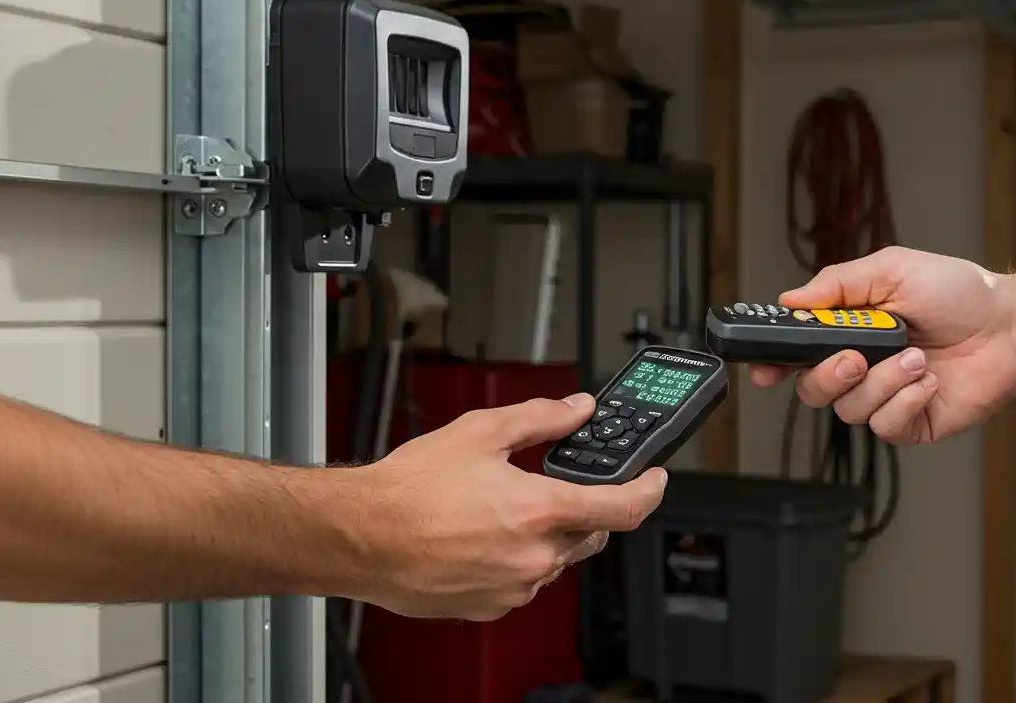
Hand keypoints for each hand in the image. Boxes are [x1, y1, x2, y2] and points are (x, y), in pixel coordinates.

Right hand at [351, 393, 666, 620]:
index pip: (623, 508)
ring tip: (500, 509)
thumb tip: (576, 409)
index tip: (655, 479)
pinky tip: (483, 537)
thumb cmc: (408, 490)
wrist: (360, 536)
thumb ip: (540, 418)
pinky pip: (524, 581)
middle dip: (585, 509)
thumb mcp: (480, 432)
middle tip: (557, 486)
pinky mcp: (492, 606)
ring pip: (556, 559)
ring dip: (546, 535)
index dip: (649, 491)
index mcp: (540, 510)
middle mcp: (535, 555)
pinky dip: (517, 558)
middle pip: (591, 534)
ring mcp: (515, 586)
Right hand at [749, 246, 1015, 443]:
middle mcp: (861, 366)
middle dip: (829, 375)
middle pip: (812, 389)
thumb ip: (837, 284)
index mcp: (848, 329)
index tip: (763, 368)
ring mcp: (884, 397)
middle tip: (856, 357)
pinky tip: (928, 381)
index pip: (796, 351)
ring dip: (884, 382)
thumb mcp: (892, 270)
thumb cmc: (959, 294)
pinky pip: (885, 426)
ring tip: (917, 358)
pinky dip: (906, 401)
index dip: (773, 362)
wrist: (1009, 328)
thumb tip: (791, 298)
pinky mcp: (910, 422)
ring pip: (849, 409)